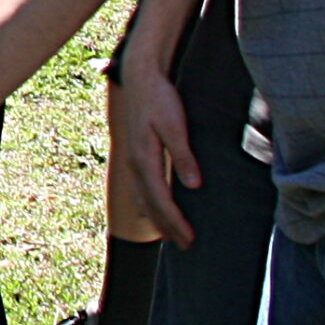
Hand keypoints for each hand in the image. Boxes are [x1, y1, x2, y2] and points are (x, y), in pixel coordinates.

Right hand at [113, 59, 199, 248]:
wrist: (139, 77)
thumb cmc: (160, 98)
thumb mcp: (175, 123)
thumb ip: (183, 155)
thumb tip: (193, 185)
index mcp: (144, 159)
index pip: (161, 199)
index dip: (175, 221)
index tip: (190, 238)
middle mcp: (135, 164)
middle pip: (150, 206)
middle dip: (168, 228)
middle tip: (186, 247)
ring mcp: (132, 161)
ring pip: (143, 199)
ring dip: (157, 220)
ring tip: (172, 236)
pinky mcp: (135, 155)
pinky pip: (140, 190)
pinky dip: (149, 206)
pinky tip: (154, 211)